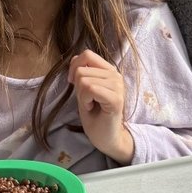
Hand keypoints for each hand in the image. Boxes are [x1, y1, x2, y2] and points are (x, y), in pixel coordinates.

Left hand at [68, 50, 133, 164]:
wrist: (106, 138)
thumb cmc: (95, 115)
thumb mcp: (84, 89)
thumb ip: (83, 72)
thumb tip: (74, 59)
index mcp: (109, 70)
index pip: (87, 54)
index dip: (74, 67)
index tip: (73, 83)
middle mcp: (115, 75)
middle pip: (82, 69)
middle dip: (77, 87)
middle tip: (87, 100)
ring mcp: (117, 86)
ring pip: (84, 80)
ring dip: (82, 96)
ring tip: (92, 104)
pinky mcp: (116, 99)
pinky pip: (90, 89)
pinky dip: (85, 100)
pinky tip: (92, 108)